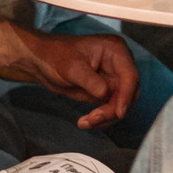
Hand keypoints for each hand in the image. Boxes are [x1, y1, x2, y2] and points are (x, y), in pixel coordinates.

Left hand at [21, 30, 137, 130]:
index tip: (119, 113)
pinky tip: (86, 122)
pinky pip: (111, 108)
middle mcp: (119, 63)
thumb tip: (105, 94)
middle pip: (129, 92)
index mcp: (115, 50)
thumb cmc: (55, 55)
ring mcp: (113, 77)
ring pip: (121, 103)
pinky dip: (101, 117)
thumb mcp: (71, 67)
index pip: (130, 75)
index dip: (126, 95)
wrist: (42, 61)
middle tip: (94, 119)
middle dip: (113, 109)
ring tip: (85, 122)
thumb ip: (90, 80)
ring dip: (106, 116)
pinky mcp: (107, 90)